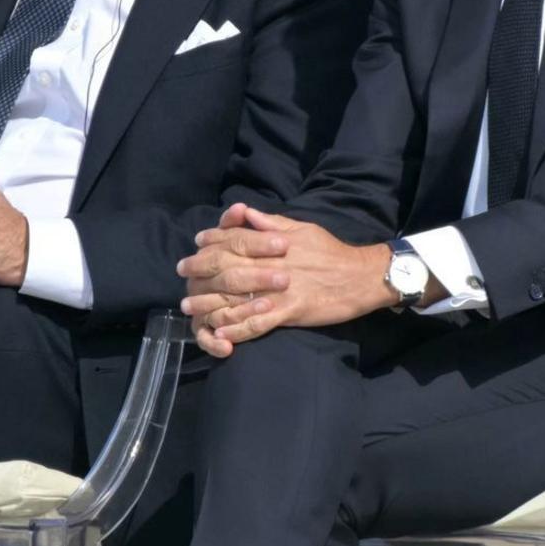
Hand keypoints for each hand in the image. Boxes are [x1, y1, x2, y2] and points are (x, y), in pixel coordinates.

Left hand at [177, 204, 397, 355]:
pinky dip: (237, 329)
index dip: (211, 242)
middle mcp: (272, 264)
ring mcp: (279, 290)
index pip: (234, 239)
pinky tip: (220, 333)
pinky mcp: (290, 311)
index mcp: (274, 243)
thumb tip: (244, 212)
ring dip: (209, 304)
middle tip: (183, 277)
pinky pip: (257, 323)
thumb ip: (270, 222)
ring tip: (191, 308)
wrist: (362, 276)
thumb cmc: (332, 250)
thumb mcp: (302, 228)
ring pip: (236, 297)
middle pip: (227, 268)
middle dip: (201, 271)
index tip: (196, 245)